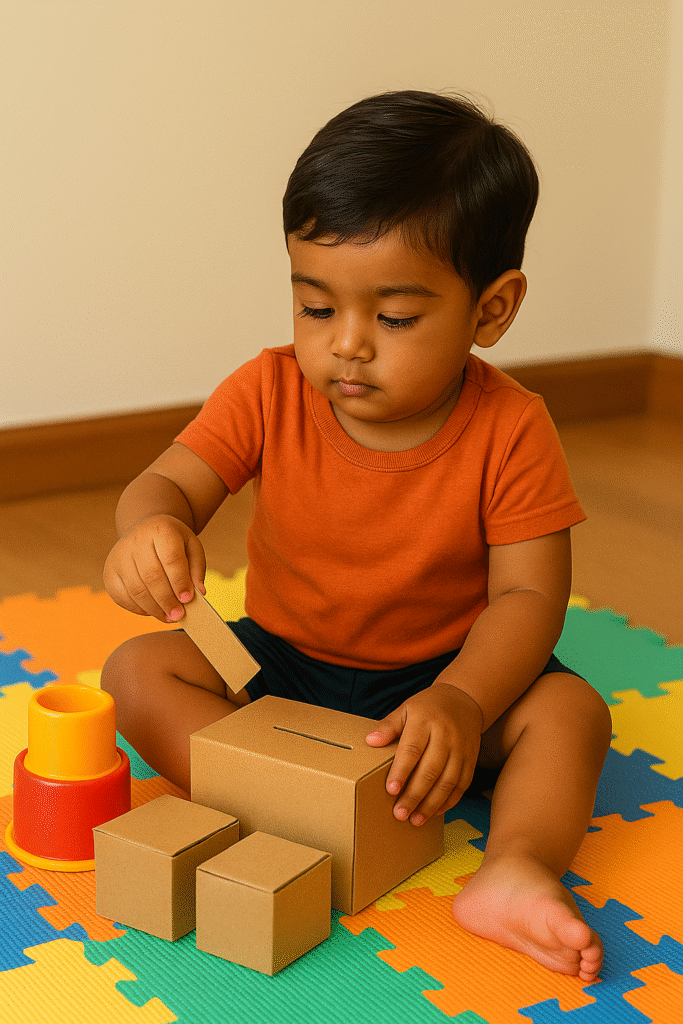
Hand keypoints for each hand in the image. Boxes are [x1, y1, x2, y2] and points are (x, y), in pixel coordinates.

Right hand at [103, 514, 205, 622]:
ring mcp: (119, 556)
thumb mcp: (191, 548)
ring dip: (154, 608)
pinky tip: (153, 612)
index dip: (180, 581)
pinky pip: (122, 596)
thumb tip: (199, 593)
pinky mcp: (109, 572)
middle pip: (151, 576)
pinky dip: (138, 609)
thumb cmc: (174, 543)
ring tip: (169, 617)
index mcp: (161, 530)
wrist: (146, 531)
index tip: (188, 599)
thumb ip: (197, 570)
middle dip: (167, 600)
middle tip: (179, 615)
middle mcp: (136, 541)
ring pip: (136, 589)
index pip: (171, 559)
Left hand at [366, 682, 483, 824]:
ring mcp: (461, 748)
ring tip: (415, 820)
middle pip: (430, 769)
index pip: (412, 749)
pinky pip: (462, 784)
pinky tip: (434, 812)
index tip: (390, 790)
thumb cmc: (428, 707)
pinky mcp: (472, 759)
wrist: (464, 700)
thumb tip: (371, 740)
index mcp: (425, 720)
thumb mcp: (406, 709)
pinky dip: (449, 801)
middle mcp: (446, 735)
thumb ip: (389, 726)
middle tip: (400, 813)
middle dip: (415, 795)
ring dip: (431, 804)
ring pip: (448, 781)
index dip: (402, 770)